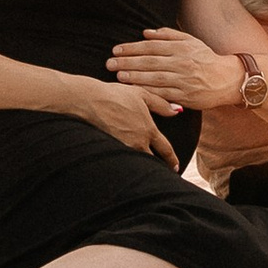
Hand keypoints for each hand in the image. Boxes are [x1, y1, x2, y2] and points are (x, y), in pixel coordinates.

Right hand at [65, 75, 180, 162]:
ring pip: (138, 163)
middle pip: (152, 161)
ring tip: (145, 170)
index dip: (172, 160)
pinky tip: (126, 163)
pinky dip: (127, 162)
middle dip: (158, 168)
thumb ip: (161, 104)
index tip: (175, 167)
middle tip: (162, 172)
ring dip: (142, 166)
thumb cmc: (115, 95)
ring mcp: (124, 148)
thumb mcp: (141, 94)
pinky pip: (123, 160)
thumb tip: (177, 110)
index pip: (165, 150)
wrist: (90, 101)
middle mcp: (138, 142)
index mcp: (148, 130)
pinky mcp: (111, 149)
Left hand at [108, 26, 243, 110]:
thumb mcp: (190, 41)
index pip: (152, 46)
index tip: (116, 50)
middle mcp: (182, 63)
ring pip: (155, 78)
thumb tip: (145, 33)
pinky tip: (134, 91)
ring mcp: (184, 80)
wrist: (227, 79)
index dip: (132, 48)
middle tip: (110, 63)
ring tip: (118, 76)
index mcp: (182, 48)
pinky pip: (163, 94)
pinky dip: (148, 92)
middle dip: (128, 62)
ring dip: (135, 77)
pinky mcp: (185, 96)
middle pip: (150, 61)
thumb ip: (168, 35)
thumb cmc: (205, 58)